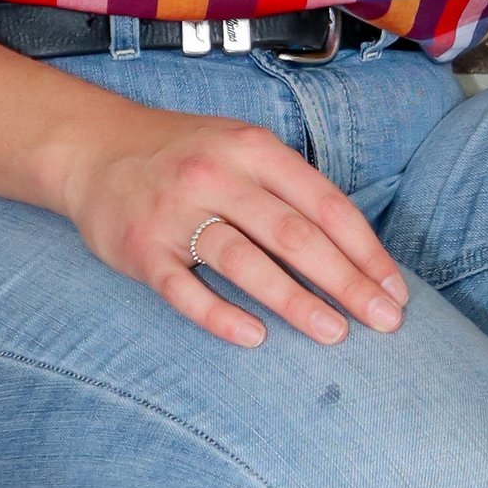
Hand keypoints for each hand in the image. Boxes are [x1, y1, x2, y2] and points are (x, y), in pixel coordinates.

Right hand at [50, 101, 408, 350]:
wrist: (92, 148)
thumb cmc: (186, 157)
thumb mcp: (243, 150)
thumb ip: (292, 190)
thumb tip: (358, 252)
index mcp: (254, 150)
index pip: (326, 204)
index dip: (366, 251)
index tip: (395, 290)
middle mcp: (218, 177)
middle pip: (294, 234)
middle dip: (347, 281)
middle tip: (384, 321)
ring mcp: (176, 213)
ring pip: (244, 261)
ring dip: (295, 301)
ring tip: (334, 333)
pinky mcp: (140, 249)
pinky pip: (183, 290)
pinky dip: (219, 316)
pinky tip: (255, 338)